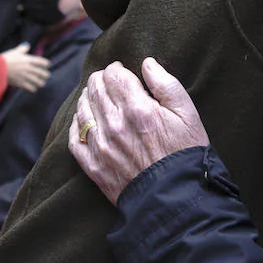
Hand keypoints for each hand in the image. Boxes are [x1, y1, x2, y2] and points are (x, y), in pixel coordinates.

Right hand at [4, 43, 50, 91]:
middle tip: (47, 75)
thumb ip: (22, 48)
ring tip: (42, 83)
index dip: (46, 63)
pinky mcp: (21, 84)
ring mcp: (26, 77)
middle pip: (42, 73)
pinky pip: (31, 88)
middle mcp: (29, 68)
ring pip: (38, 82)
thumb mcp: (15, 51)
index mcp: (29, 60)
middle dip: (46, 75)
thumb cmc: (6, 59)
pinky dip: (33, 89)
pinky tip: (33, 88)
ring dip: (41, 83)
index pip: (42, 62)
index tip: (47, 65)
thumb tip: (27, 45)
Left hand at [69, 58, 208, 205]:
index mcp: (137, 109)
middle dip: (101, 79)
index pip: (113, 75)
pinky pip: (75, 138)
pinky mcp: (93, 166)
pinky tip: (84, 120)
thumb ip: (166, 84)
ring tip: (96, 96)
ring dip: (87, 98)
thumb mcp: (187, 114)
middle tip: (108, 81)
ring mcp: (100, 146)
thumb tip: (147, 63)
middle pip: (95, 89)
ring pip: (82, 110)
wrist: (175, 199)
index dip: (116, 68)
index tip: (122, 71)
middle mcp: (114, 125)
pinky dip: (77, 124)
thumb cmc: (185, 154)